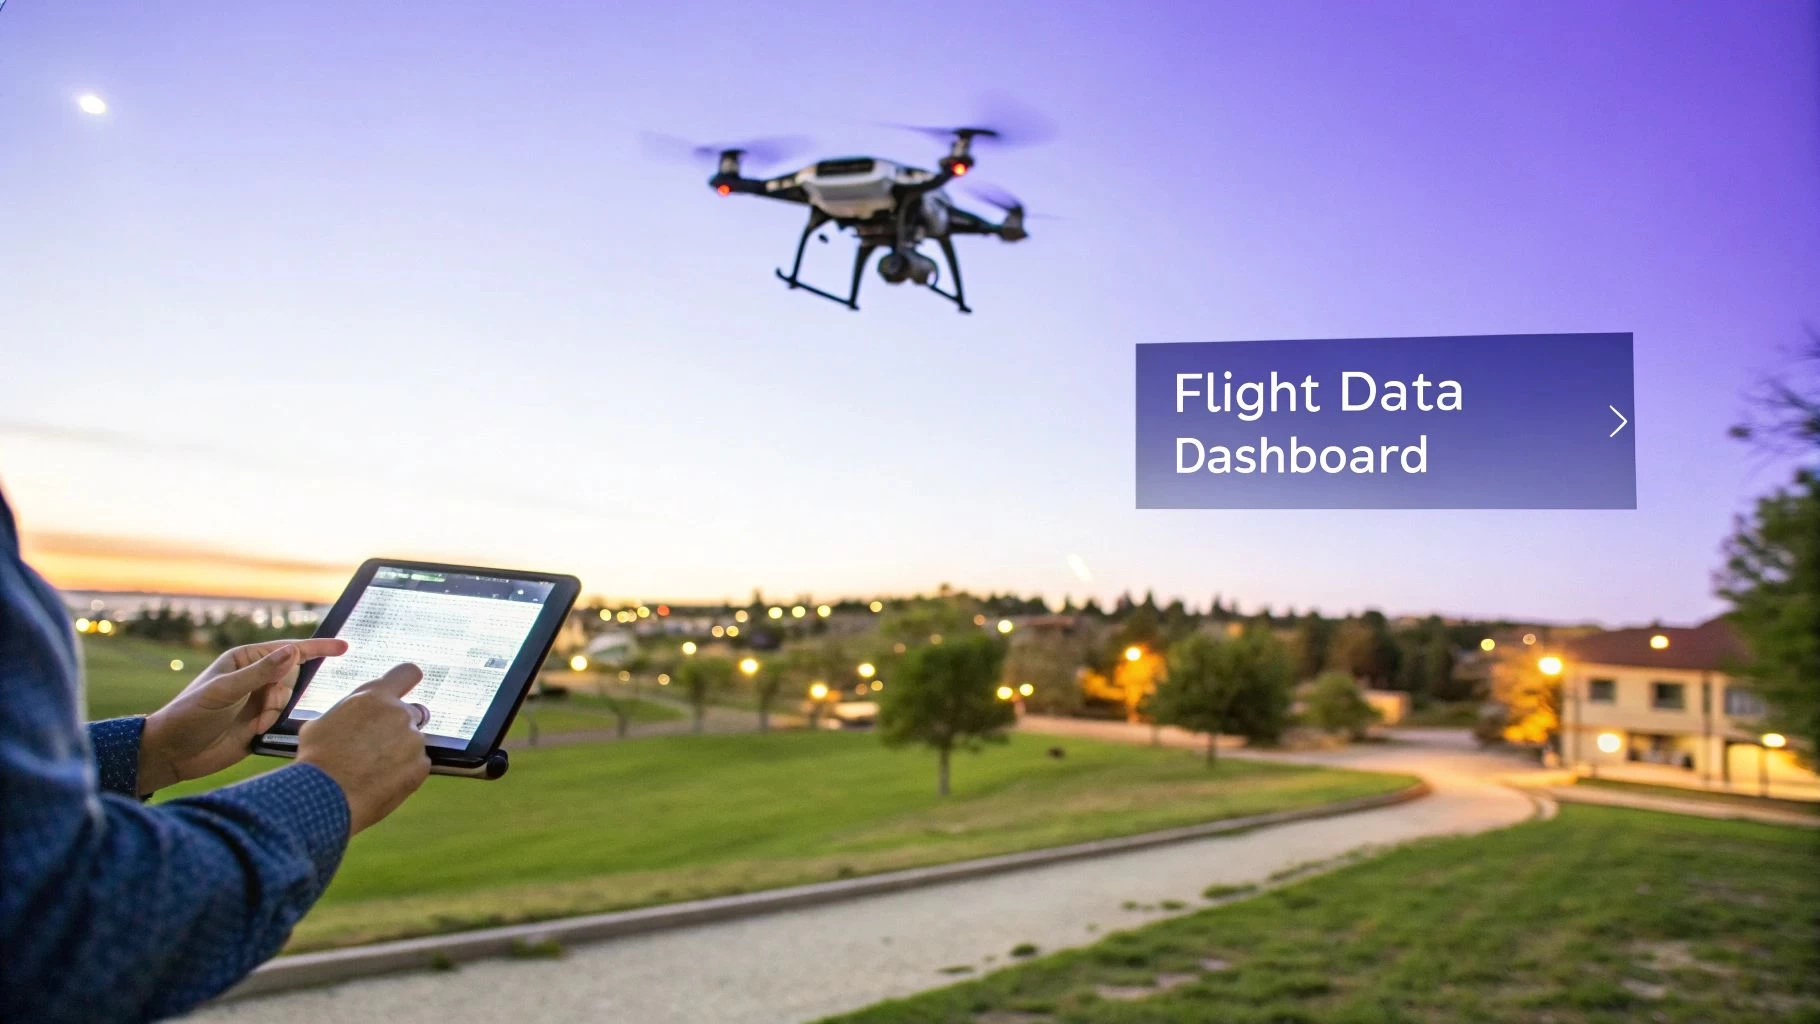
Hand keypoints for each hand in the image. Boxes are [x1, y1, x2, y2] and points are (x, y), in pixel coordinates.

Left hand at [138, 638, 350, 794]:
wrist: (173, 753)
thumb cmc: (189, 715)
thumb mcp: (224, 691)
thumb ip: (260, 672)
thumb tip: (293, 652)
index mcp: (244, 660)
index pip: (287, 650)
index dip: (317, 648)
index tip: (344, 647)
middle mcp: (253, 678)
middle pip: (291, 676)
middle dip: (282, 693)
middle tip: (262, 708)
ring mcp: (257, 701)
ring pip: (289, 700)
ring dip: (275, 712)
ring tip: (253, 724)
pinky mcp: (260, 724)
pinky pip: (284, 720)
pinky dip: (274, 725)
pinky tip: (255, 732)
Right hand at [296, 664, 431, 833]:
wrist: (324, 796)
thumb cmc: (316, 758)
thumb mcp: (322, 723)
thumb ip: (348, 714)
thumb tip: (349, 717)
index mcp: (376, 697)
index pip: (407, 673)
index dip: (405, 681)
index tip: (403, 691)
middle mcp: (400, 714)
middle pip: (410, 713)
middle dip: (396, 726)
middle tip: (375, 746)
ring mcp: (414, 741)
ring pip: (412, 742)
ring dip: (399, 752)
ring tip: (371, 770)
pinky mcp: (421, 766)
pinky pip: (417, 765)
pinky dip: (404, 772)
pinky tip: (381, 783)